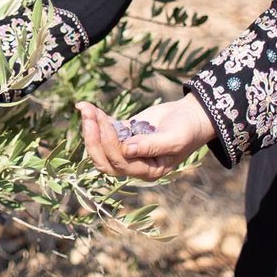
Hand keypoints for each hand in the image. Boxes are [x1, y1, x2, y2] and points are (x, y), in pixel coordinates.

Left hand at [75, 94, 215, 181]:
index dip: (109, 146)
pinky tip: (85, 105)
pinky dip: (95, 119)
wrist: (192, 117)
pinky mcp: (124, 134)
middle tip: (88, 116)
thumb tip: (126, 150)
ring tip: (85, 108)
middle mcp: (134, 164)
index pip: (120, 164)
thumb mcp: (174, 139)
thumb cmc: (187, 131)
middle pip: (105, 160)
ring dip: (91, 128)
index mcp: (148, 171)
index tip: (106, 124)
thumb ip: (151, 146)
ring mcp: (127, 149)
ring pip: (101, 146)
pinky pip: (105, 130)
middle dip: (93, 139)